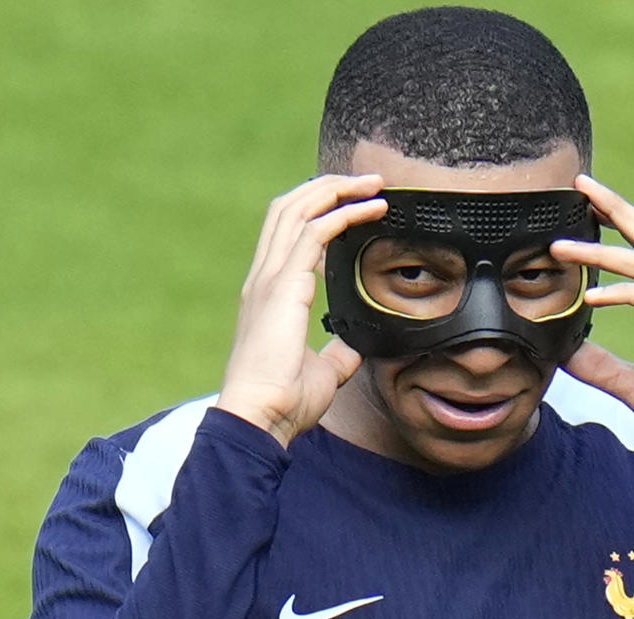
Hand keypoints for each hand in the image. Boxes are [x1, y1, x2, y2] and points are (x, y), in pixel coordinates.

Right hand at [216, 174, 387, 447]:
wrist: (260, 419)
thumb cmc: (285, 401)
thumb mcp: (322, 371)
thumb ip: (336, 352)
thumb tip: (353, 345)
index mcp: (269, 293)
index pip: (287, 232)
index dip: (318, 210)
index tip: (354, 205)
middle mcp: (265, 278)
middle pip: (290, 208)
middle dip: (329, 187)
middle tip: (370, 183)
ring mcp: (270, 278)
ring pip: (298, 209)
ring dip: (338, 191)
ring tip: (373, 186)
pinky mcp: (283, 286)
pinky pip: (313, 233)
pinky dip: (343, 214)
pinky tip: (369, 210)